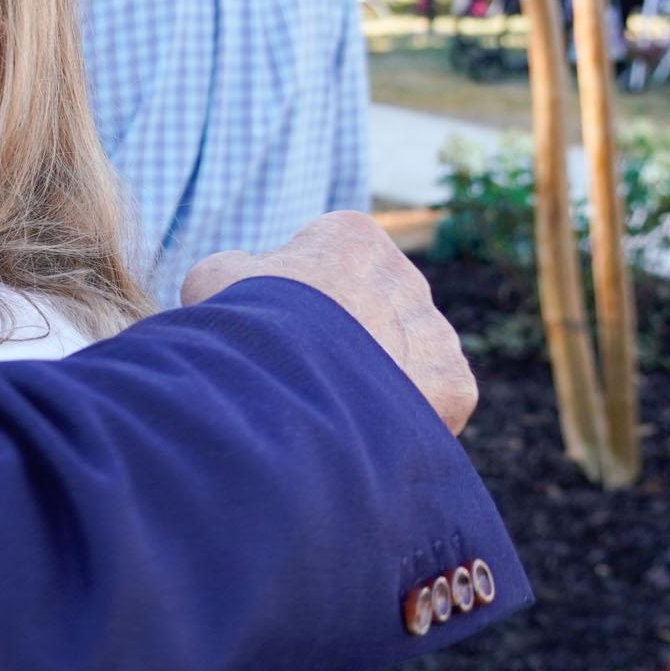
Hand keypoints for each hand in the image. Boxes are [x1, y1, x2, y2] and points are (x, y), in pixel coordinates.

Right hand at [184, 210, 477, 436]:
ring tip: (330, 413)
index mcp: (351, 237)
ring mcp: (435, 332)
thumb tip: (243, 280)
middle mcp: (406, 276)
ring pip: (407, 356)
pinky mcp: (454, 385)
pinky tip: (362, 433)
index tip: (271, 332)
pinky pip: (432, 402)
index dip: (291, 302)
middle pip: (371, 311)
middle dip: (342, 340)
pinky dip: (401, 421)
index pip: (326, 263)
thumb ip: (238, 271)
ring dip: (376, 380)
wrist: (290, 386)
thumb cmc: (245, 327)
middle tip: (300, 378)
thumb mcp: (215, 279)